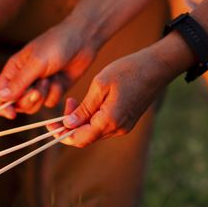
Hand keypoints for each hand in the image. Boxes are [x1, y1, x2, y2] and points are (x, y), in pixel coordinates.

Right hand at [0, 21, 101, 118]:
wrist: (83, 40)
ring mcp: (40, 86)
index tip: (12, 114)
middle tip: (38, 91)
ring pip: (34, 105)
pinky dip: (55, 93)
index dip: (2, 106)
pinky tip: (60, 79)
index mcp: (14, 69)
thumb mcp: (36, 63)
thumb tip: (1, 97)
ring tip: (51, 79)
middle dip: (28, 100)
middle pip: (17, 103)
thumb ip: (19, 82)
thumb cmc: (57, 44)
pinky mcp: (54, 90)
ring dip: (43, 96)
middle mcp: (24, 79)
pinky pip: (50, 102)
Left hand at [58, 45, 179, 147]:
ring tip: (75, 101)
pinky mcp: (127, 121)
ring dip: (81, 121)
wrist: (157, 67)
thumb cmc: (128, 71)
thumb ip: (83, 108)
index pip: (79, 139)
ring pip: (94, 132)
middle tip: (66, 104)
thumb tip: (68, 125)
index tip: (50, 124)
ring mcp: (124, 127)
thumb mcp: (100, 85)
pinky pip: (104, 126)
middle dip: (70, 125)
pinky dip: (92, 119)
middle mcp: (118, 129)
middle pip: (86, 138)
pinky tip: (90, 103)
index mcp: (109, 121)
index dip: (62, 134)